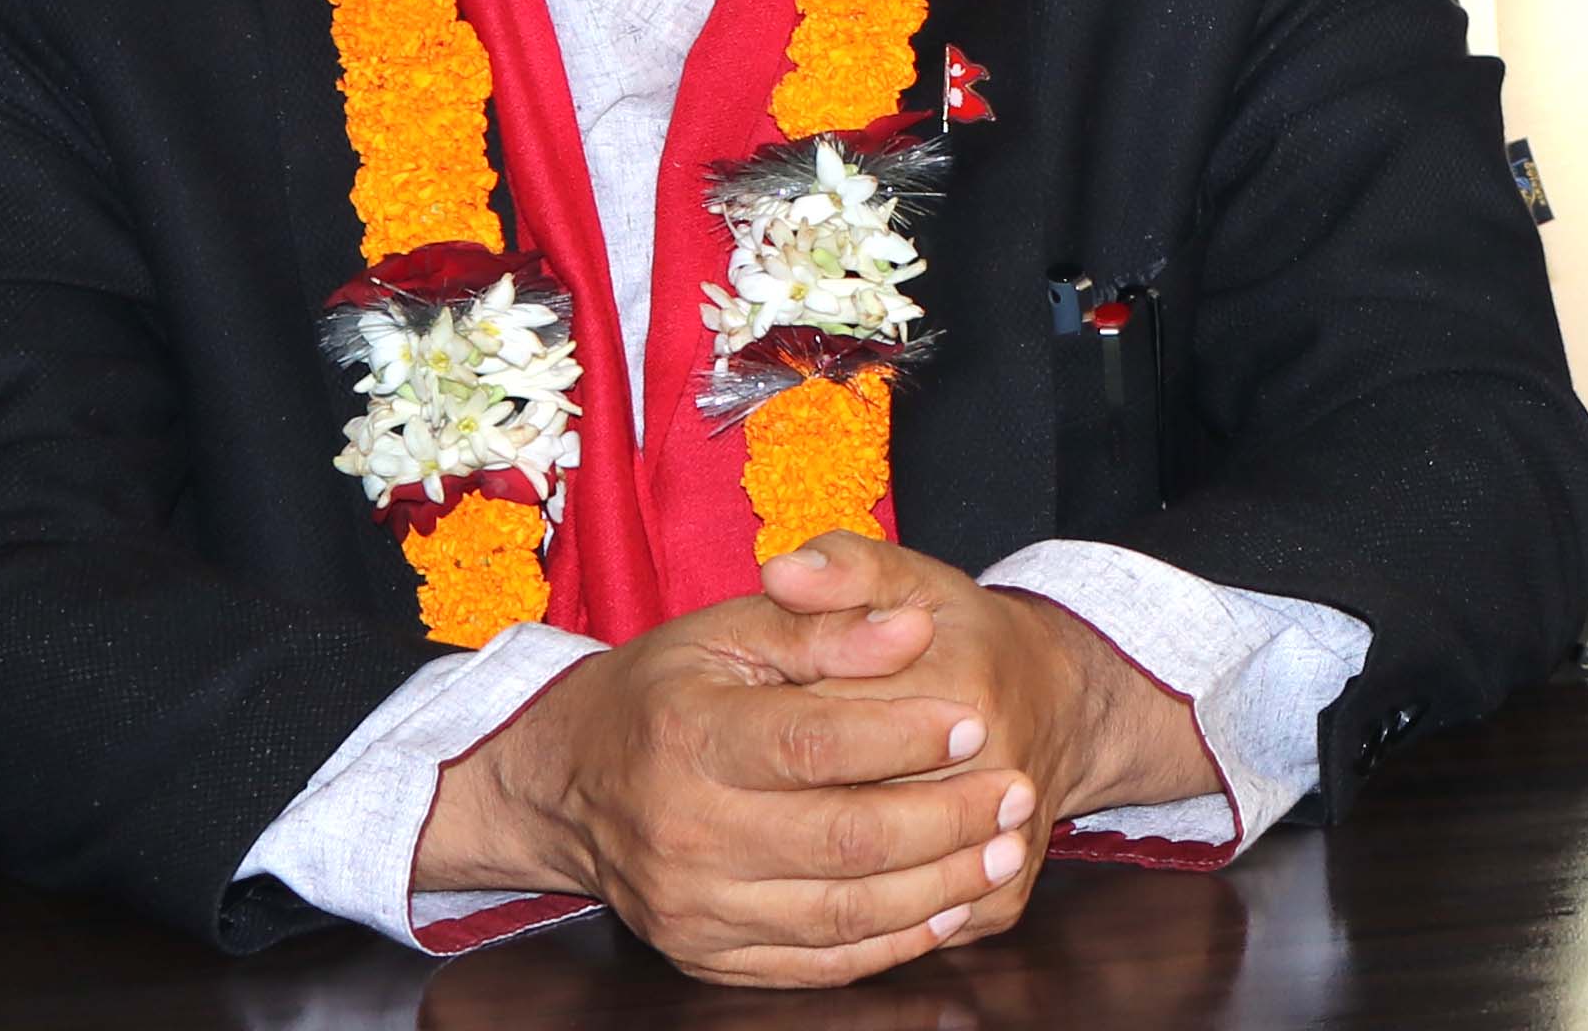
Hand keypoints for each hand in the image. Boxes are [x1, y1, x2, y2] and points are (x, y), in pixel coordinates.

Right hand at [417, 535, 1201, 988]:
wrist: (571, 781)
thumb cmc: (667, 689)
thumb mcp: (732, 630)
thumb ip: (826, 625)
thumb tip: (910, 629)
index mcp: (688, 736)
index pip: (815, 742)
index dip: (904, 733)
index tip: (975, 718)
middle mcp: (685, 831)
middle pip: (841, 839)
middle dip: (945, 819)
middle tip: (1016, 791)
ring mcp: (692, 907)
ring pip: (840, 912)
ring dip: (936, 886)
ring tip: (1001, 849)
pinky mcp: (705, 956)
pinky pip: (815, 962)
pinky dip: (888, 940)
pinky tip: (944, 906)